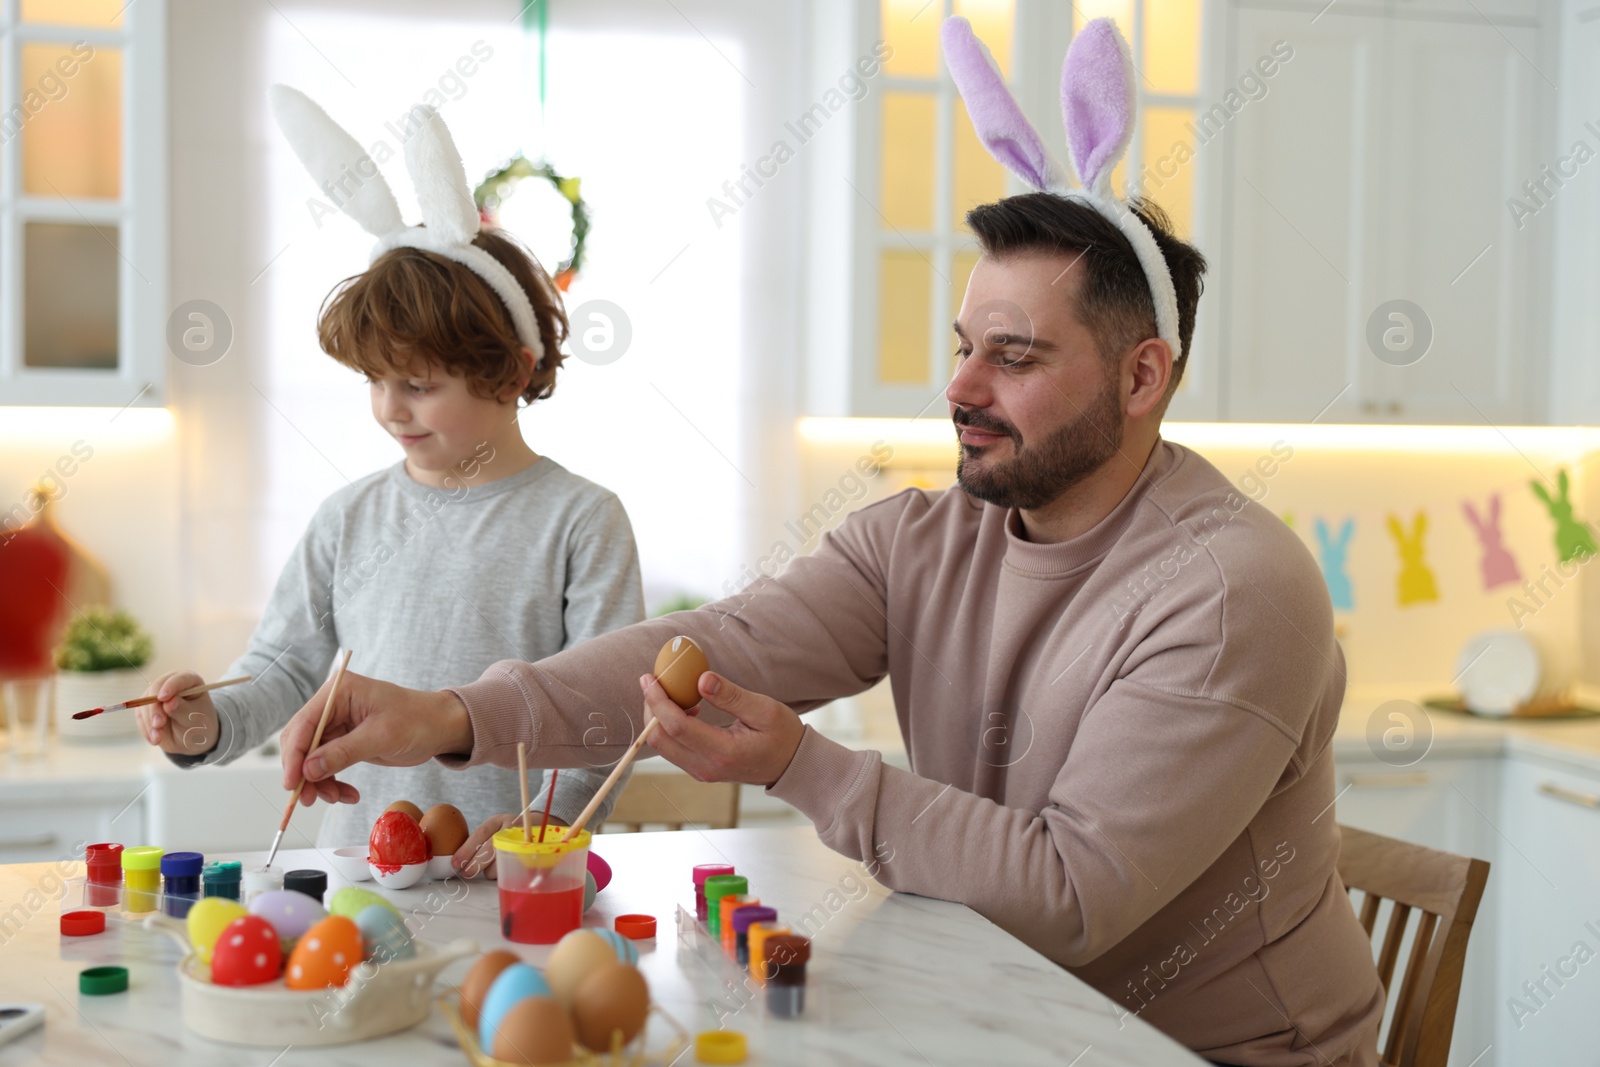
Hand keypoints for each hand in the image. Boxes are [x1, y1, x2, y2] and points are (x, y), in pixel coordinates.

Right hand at [135, 671, 219, 755]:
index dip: (170, 686)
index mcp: (190, 681)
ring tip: (158, 738)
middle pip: (156, 689)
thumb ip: (183, 710)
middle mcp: (171, 684)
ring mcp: (156, 695)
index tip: (163, 698)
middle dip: (155, 708)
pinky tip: (155, 739)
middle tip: (158, 724)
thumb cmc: (199, 725)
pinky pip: (140, 716)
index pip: (179, 679)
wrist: (191, 738)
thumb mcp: (196, 719)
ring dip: (150, 722)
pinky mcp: (146, 707)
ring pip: (145, 703)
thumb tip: (169, 702)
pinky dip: (146, 728)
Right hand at [279, 670, 472, 806]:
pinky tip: (347, 795)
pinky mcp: (345, 741)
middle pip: (302, 742)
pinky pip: (327, 765)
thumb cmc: (418, 720)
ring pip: (312, 758)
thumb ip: (343, 752)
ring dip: (319, 782)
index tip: (291, 784)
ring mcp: (338, 724)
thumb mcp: (381, 736)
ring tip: (335, 798)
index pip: (304, 724)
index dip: (294, 755)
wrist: (441, 727)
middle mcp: (333, 705)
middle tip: (308, 799)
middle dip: (304, 772)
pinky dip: (332, 782)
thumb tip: (308, 770)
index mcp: (339, 691)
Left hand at [454, 812, 568, 879]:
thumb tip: (458, 861)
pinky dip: (505, 874)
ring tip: (495, 865)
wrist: (543, 828)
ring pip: (498, 866)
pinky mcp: (530, 858)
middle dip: (474, 865)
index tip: (455, 863)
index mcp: (500, 821)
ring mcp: (523, 843)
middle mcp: (512, 830)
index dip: (466, 850)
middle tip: (467, 873)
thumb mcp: (497, 828)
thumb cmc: (511, 832)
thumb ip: (481, 840)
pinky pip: (511, 873)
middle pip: (489, 851)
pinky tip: (507, 869)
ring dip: (491, 871)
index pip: (481, 834)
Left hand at [641, 671, 802, 787]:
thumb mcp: (765, 710)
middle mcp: (706, 767)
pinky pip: (673, 748)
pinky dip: (668, 726)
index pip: (676, 727)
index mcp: (723, 752)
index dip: (658, 701)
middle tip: (653, 681)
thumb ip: (732, 696)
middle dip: (650, 708)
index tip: (649, 678)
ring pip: (662, 745)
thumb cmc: (782, 735)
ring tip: (668, 691)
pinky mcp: (700, 769)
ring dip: (657, 717)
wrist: (791, 766)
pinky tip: (685, 708)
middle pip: (659, 739)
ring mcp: (701, 771)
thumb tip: (701, 679)